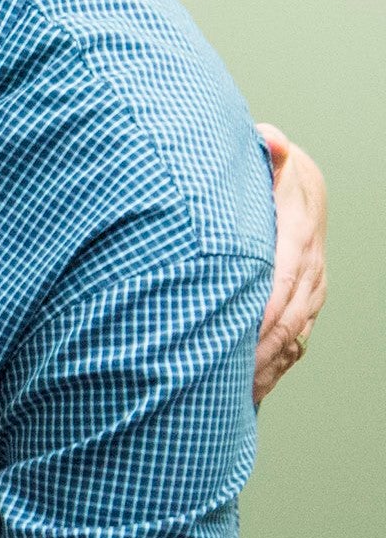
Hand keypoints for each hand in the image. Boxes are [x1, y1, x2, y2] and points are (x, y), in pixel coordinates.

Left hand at [253, 123, 327, 403]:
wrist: (299, 182)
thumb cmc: (268, 171)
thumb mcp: (269, 157)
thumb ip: (268, 150)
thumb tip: (271, 140)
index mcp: (299, 232)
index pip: (284, 278)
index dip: (262, 310)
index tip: (236, 336)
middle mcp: (311, 265)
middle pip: (289, 316)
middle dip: (258, 350)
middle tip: (225, 380)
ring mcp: (312, 288)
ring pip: (294, 336)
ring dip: (266, 366)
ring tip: (234, 397)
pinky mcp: (305, 303)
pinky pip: (295, 341)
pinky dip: (274, 368)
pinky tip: (249, 393)